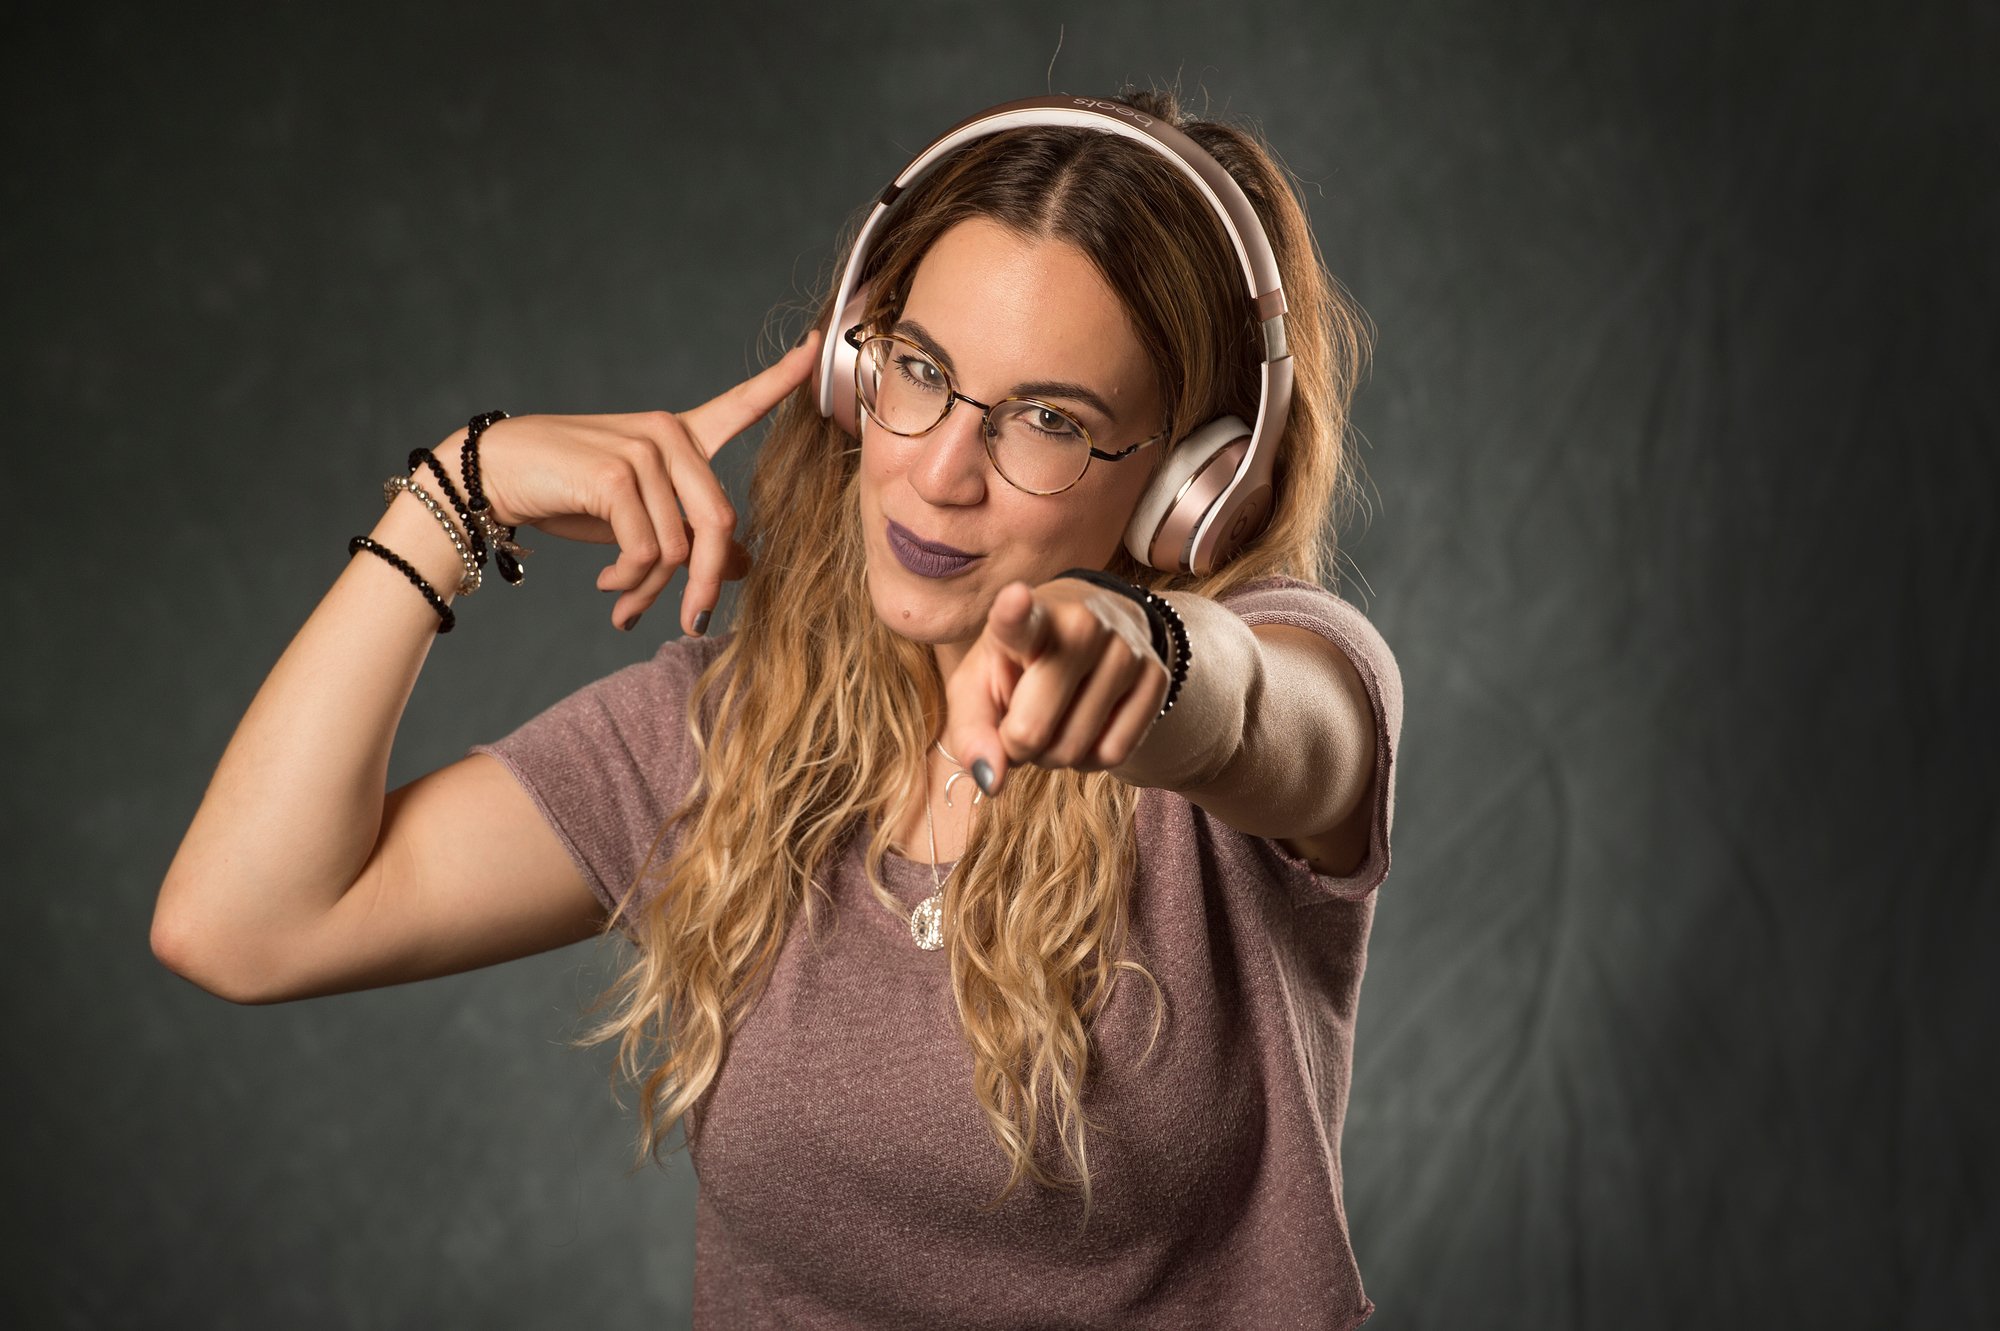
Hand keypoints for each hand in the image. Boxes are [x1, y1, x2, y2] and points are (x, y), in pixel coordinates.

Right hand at [434, 329, 820, 634]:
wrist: (493, 475)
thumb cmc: (567, 494)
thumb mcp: (638, 518)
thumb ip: (689, 532)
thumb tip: (744, 566)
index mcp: (680, 435)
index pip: (740, 404)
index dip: (781, 379)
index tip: (817, 346)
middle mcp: (669, 433)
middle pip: (719, 523)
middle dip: (706, 585)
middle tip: (692, 623)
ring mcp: (644, 449)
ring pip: (679, 547)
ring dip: (651, 590)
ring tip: (624, 603)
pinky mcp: (616, 474)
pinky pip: (645, 551)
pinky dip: (629, 582)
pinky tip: (608, 586)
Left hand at [943, 577, 1169, 796]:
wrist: (1090, 628)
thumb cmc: (1016, 664)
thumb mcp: (978, 686)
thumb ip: (970, 734)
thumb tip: (993, 782)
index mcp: (1029, 619)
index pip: (1019, 619)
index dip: (1013, 611)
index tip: (1014, 598)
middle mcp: (1082, 626)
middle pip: (1031, 731)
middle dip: (1017, 746)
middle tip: (1020, 719)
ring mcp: (1125, 650)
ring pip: (1073, 751)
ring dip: (1052, 755)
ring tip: (1054, 717)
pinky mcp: (1156, 677)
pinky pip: (1114, 755)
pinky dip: (1089, 759)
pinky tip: (1085, 727)